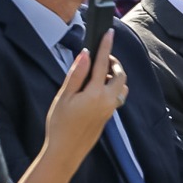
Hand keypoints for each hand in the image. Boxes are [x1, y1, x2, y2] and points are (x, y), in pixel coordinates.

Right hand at [44, 33, 124, 164]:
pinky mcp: (110, 115)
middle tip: (100, 58)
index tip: (109, 32)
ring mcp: (111, 108)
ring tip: (98, 74)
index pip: (103, 63)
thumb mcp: (63, 97)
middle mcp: (108, 100)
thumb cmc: (60, 123)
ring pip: (122, 86)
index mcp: (95, 93)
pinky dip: (114, 87)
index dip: (106, 46)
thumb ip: (76, 75)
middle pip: (120, 74)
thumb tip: (85, 55)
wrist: (66, 150)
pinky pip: (118, 96)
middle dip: (113, 62)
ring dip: (115, 75)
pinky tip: (98, 89)